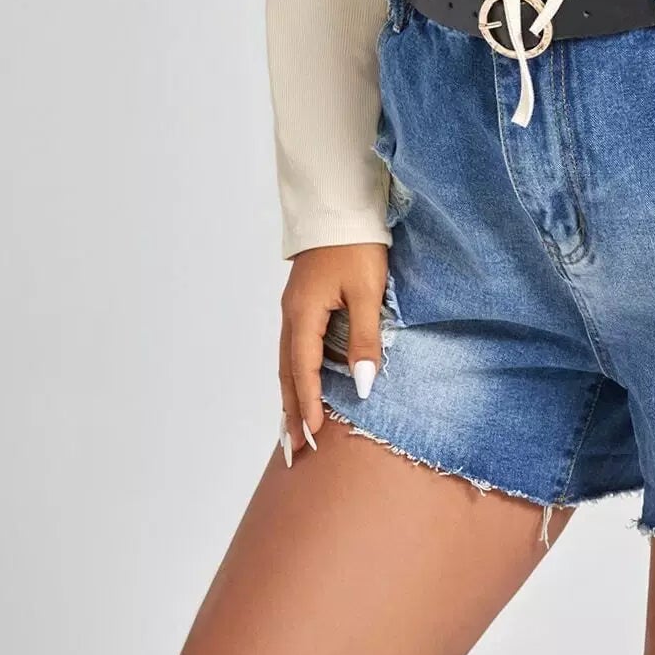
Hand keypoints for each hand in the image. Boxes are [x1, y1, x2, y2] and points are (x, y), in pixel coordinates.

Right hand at [277, 242, 389, 465]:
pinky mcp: (303, 300)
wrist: (340, 205)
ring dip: (292, 394)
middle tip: (293, 449)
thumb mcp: (366, 292)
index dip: (309, 404)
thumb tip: (362, 386)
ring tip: (293, 428)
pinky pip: (295, 346)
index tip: (313, 436)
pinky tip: (305, 384)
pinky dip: (297, 372)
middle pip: (287, 372)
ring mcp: (294, 307)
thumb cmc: (357, 245)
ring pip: (288, 360)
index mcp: (303, 314)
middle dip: (291, 411)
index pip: (304, 370)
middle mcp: (292, 314)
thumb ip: (364, 339)